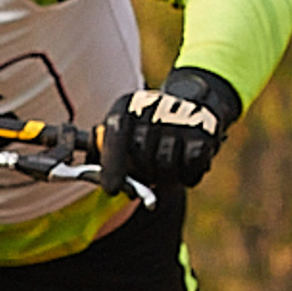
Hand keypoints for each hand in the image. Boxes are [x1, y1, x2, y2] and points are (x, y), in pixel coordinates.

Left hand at [100, 67, 241, 191]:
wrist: (196, 100)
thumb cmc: (149, 125)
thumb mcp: (123, 126)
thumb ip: (102, 147)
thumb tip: (87, 170)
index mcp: (127, 106)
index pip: (116, 134)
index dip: (112, 165)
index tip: (111, 189)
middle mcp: (153, 109)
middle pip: (141, 157)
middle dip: (142, 173)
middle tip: (146, 172)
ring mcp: (180, 120)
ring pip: (165, 167)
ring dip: (165, 176)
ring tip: (165, 168)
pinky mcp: (204, 134)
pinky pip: (191, 170)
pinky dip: (187, 176)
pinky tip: (184, 167)